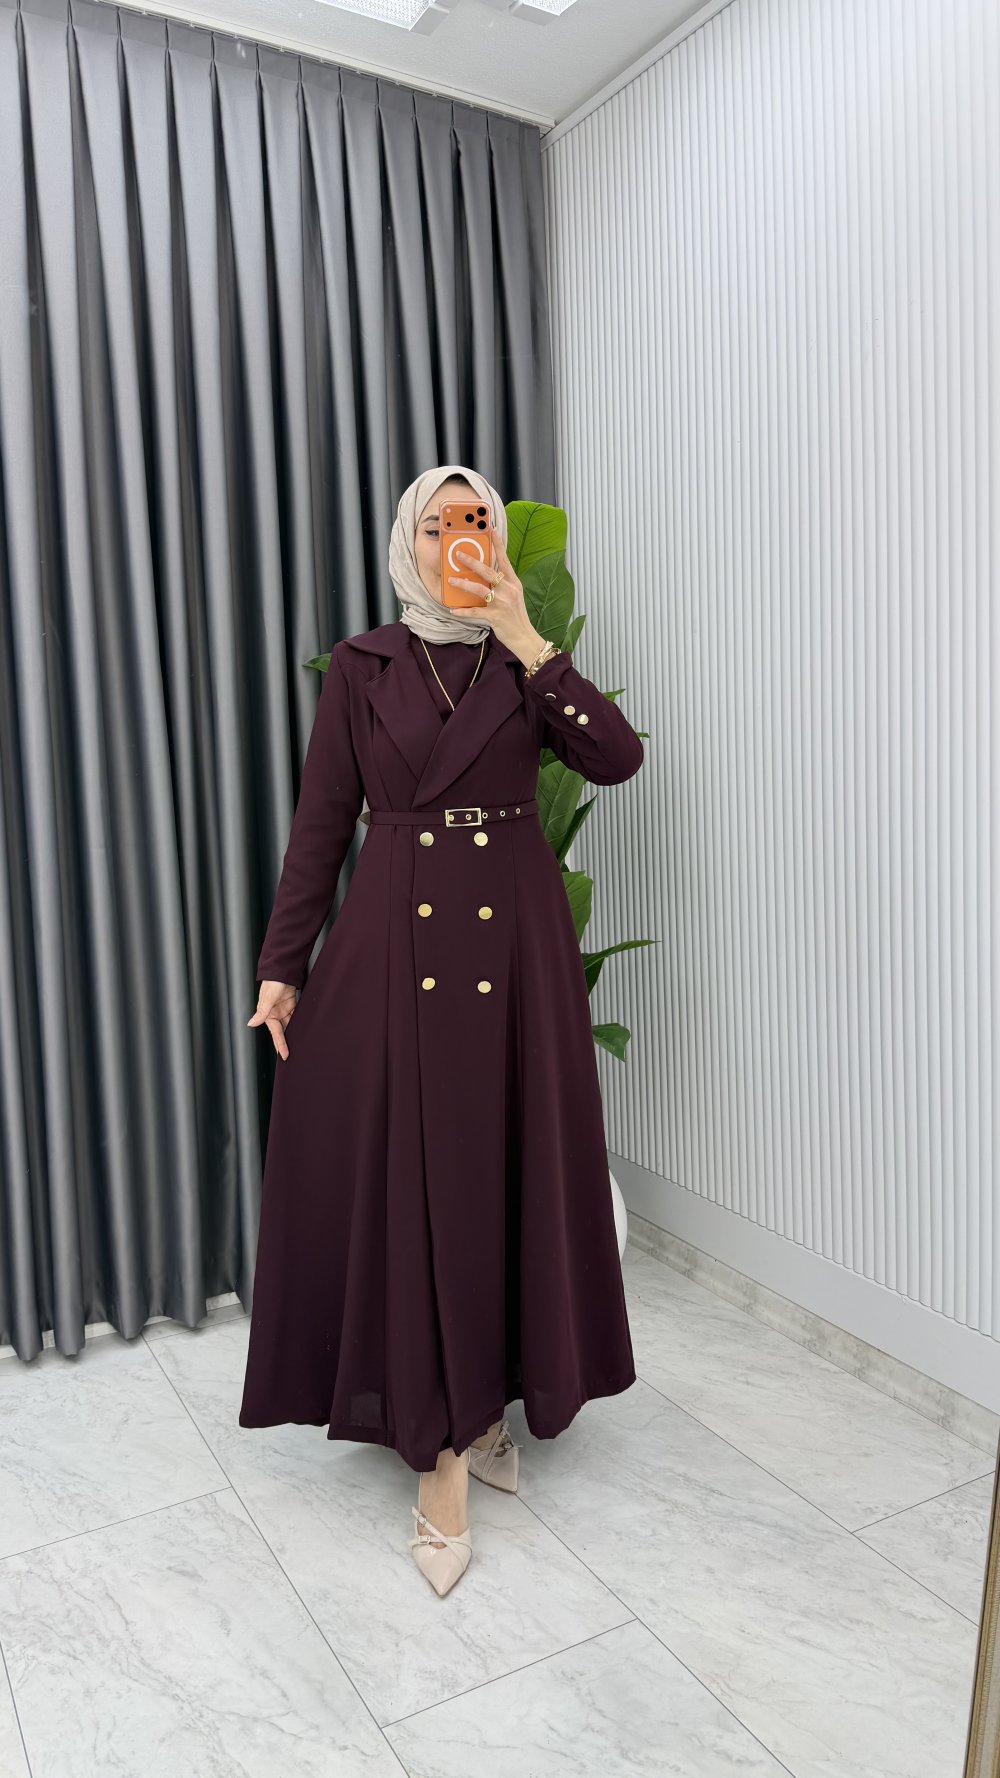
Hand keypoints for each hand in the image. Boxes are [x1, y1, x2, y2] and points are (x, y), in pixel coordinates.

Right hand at [247, 980, 298, 1059]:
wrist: (282, 971)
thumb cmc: (272, 983)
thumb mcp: (267, 999)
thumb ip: (261, 1013)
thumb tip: (251, 1024)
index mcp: (268, 1015)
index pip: (276, 1034)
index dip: (280, 1045)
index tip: (284, 1056)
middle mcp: (275, 1015)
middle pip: (282, 1032)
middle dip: (286, 1043)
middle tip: (292, 1055)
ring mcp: (284, 1010)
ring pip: (290, 1026)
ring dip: (294, 1034)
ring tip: (300, 1045)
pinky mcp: (291, 1005)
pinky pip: (296, 1017)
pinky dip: (299, 1024)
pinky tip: (304, 1030)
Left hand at [449, 526, 539, 655]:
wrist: (524, 636)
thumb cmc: (516, 615)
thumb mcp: (514, 595)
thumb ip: (502, 584)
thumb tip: (486, 573)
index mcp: (513, 583)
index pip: (504, 560)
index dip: (497, 545)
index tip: (491, 530)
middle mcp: (508, 590)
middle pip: (488, 572)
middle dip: (472, 562)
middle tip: (459, 555)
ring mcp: (502, 603)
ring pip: (479, 589)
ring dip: (464, 584)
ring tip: (452, 580)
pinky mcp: (495, 616)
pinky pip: (475, 612)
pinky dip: (463, 612)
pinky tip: (453, 610)